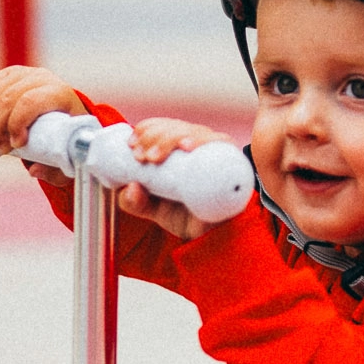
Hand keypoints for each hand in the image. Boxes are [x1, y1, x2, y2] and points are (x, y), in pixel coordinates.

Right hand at [0, 67, 85, 190]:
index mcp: (60, 93)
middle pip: (8, 99)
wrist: (67, 111)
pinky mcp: (9, 74)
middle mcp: (42, 78)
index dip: (16, 123)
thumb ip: (55, 168)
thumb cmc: (68, 137)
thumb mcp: (68, 155)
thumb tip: (33, 170)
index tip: (16, 145)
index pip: (30, 102)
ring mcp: (24, 73)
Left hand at [115, 117, 235, 239]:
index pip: (163, 126)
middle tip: (142, 157)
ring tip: (156, 157)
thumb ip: (135, 201)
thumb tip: (131, 188)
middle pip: (177, 126)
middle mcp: (198, 147)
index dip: (146, 129)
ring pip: (195, 131)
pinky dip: (203, 141)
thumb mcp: (153, 209)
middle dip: (154, 136)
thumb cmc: (186, 217)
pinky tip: (187, 146)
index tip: (132, 147)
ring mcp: (216, 153)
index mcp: (178, 150)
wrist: (212, 237)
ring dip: (171, 138)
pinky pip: (221, 144)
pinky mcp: (232, 163)